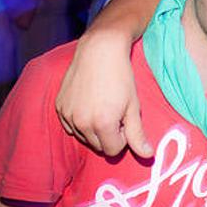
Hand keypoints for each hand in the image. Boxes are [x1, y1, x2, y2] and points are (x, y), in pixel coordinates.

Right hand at [55, 29, 152, 156]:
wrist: (99, 51)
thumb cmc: (121, 77)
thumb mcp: (133, 106)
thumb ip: (137, 134)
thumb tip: (147, 155)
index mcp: (102, 124)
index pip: (113, 150)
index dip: (123, 137)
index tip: (125, 119)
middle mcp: (82, 123)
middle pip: (98, 146)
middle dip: (109, 134)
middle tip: (115, 111)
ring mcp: (68, 115)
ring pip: (83, 137)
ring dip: (94, 129)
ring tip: (103, 106)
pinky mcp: (59, 107)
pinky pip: (70, 126)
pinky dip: (81, 121)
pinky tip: (90, 103)